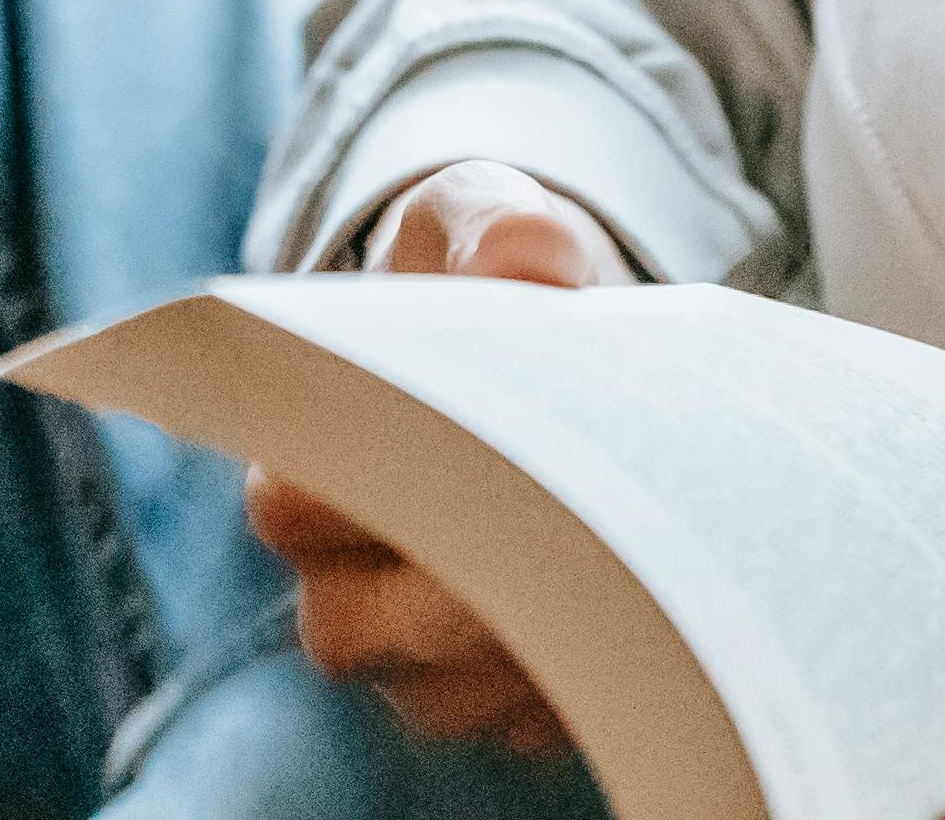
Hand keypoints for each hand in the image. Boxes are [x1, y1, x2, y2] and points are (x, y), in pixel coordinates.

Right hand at [244, 161, 626, 750]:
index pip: (289, 505)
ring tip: (626, 584)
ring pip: (440, 697)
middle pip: (352, 630)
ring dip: (523, 652)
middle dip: (444, 600)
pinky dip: (586, 680)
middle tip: (552, 547)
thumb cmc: (491, 275)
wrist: (556, 339)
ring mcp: (419, 647)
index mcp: (307, 458)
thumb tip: (533, 258)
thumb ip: (496, 226)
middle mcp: (343, 572)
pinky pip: (528, 723)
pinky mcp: (503, 691)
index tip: (458, 455)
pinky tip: (655, 619)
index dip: (360, 494)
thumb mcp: (486, 221)